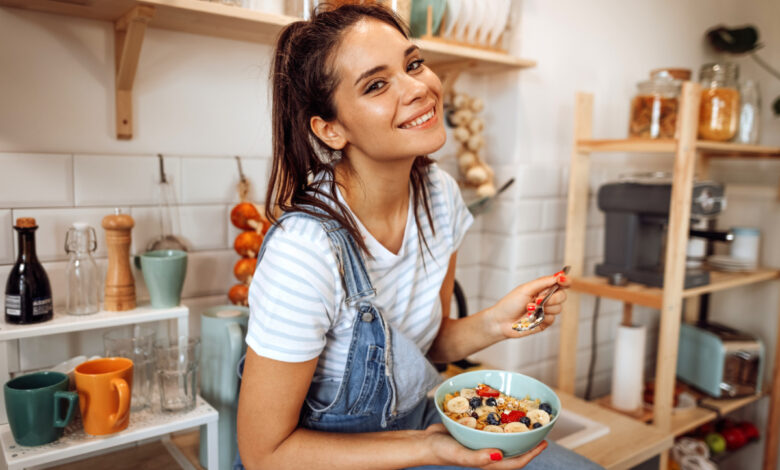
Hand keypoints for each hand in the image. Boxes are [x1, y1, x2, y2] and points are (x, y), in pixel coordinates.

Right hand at [423, 423, 547, 468]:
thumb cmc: (441, 451)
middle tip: (539, 428)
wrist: (423, 442)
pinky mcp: (472, 430)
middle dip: (527, 441)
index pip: (515, 462)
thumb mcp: (459, 455)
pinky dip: (497, 418)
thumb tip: (500, 455)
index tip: (544, 442)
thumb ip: (478, 457)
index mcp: (487, 461)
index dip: (531, 454)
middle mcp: (486, 451)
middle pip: (512, 448)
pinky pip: (489, 425)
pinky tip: (500, 408)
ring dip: (514, 428)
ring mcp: (480, 441)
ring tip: (525, 417)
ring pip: (502, 435)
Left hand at [490, 270, 570, 338]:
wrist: (501, 321)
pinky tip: (530, 317)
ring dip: (544, 308)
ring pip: (558, 309)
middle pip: (562, 296)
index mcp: (542, 289)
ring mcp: (546, 312)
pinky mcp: (544, 323)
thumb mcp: (526, 289)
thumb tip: (559, 275)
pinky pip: (552, 319)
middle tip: (538, 300)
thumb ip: (543, 282)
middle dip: (552, 298)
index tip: (562, 280)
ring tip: (529, 309)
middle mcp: (546, 299)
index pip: (560, 283)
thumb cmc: (510, 303)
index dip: (565, 281)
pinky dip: (541, 318)